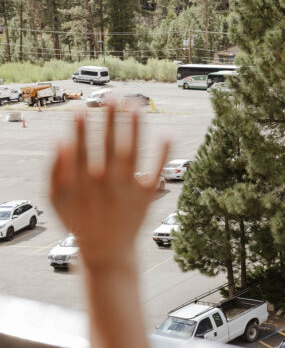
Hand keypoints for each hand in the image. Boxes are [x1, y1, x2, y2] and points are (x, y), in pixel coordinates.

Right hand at [49, 110, 169, 269]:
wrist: (107, 251)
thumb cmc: (79, 221)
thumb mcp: (57, 200)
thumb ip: (55, 171)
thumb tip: (59, 141)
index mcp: (82, 181)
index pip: (81, 147)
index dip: (80, 128)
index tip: (81, 109)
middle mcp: (106, 182)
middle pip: (108, 144)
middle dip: (110, 119)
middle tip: (113, 96)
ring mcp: (127, 188)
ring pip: (132, 151)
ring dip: (135, 128)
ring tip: (137, 106)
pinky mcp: (147, 196)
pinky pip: (156, 171)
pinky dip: (163, 154)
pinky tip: (167, 134)